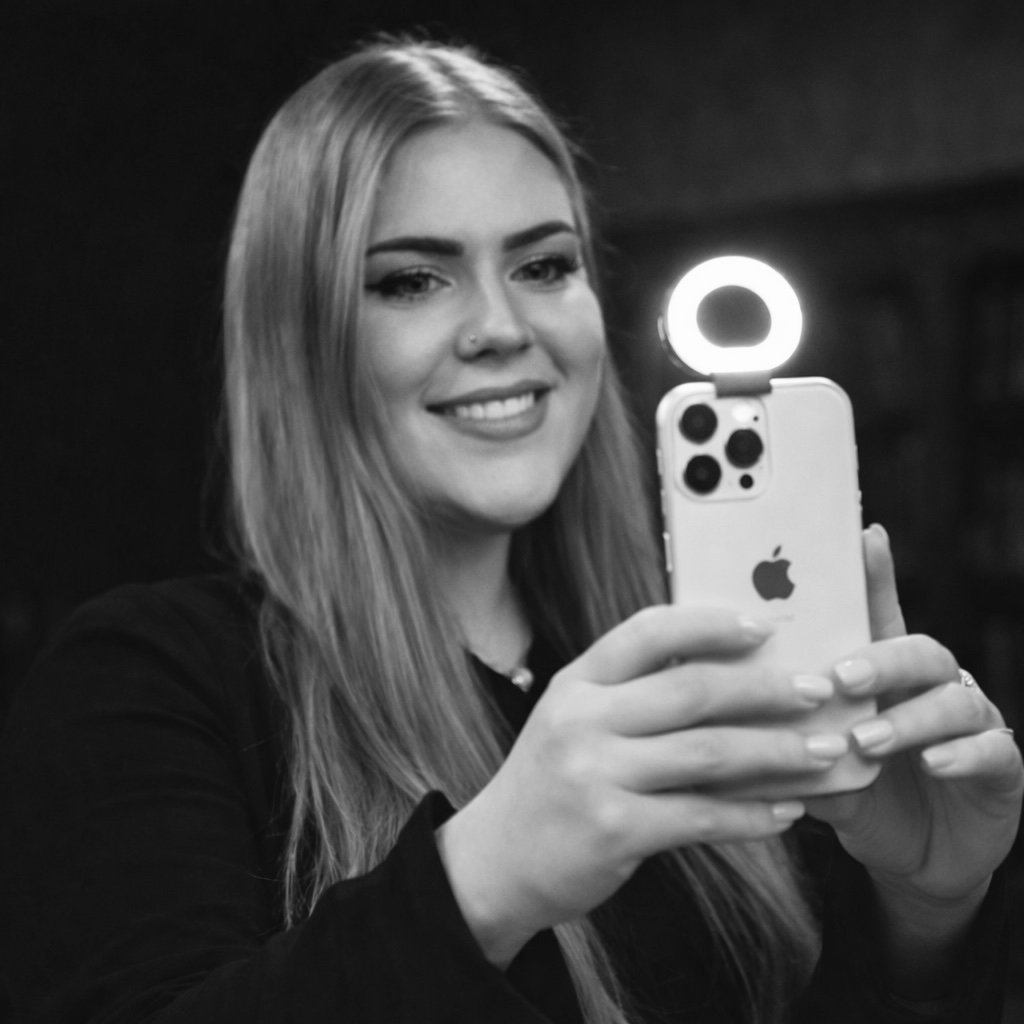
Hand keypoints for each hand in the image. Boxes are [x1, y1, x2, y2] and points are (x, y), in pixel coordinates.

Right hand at [437, 606, 849, 964]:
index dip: (711, 623)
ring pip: (709, 753)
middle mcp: (583, 719)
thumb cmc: (551, 783)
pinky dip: (753, 815)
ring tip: (827, 751)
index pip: (648, 631)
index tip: (766, 626)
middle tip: (820, 690)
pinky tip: (789, 812)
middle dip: (767, 689)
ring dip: (778, 752)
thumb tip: (730, 677)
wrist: (495, 861)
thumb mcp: (575, 722)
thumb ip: (632, 696)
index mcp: (576, 682)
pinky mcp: (614, 829)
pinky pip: (702, 817)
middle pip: (692, 690)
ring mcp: (596, 774)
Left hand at [806, 524, 1022, 918]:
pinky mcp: (1001, 768)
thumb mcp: (820, 765)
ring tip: (866, 739)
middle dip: (881, 659)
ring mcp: (972, 726)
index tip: (862, 536)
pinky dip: (961, 754)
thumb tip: (730, 718)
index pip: (879, 618)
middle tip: (840, 677)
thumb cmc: (863, 794)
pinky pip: (993, 749)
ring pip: (955, 698)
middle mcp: (931, 690)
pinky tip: (932, 763)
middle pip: (919, 650)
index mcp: (884, 678)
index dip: (875, 576)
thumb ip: (791, 740)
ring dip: (908, 717)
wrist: (918, 859)